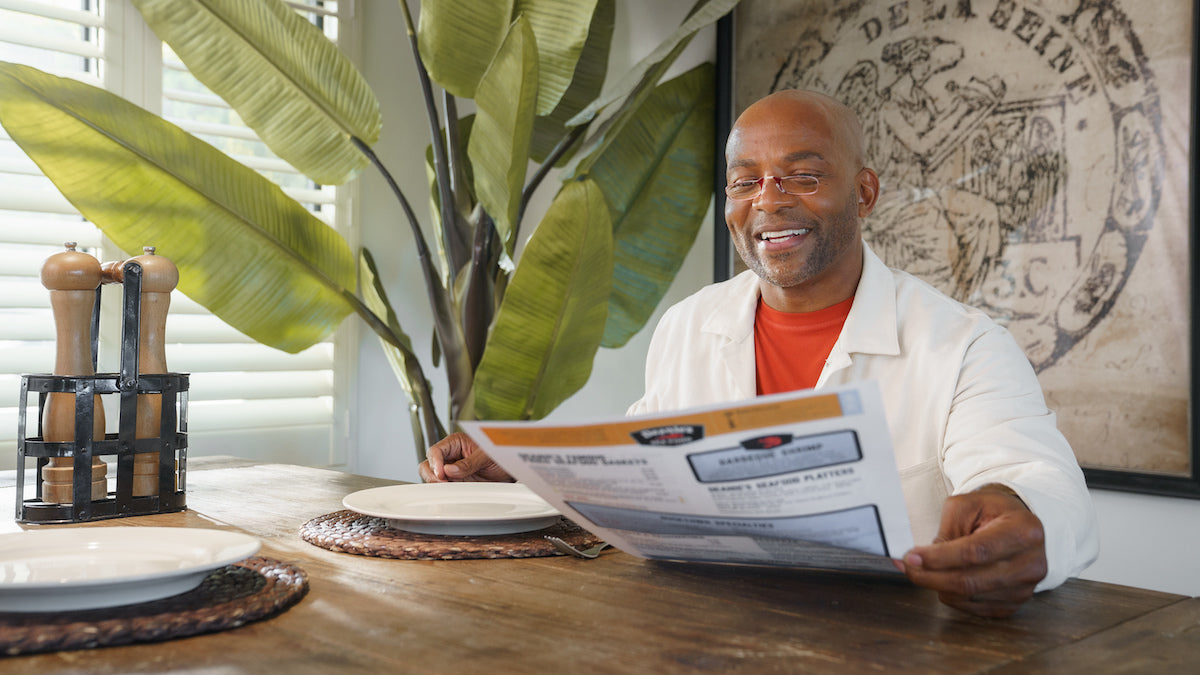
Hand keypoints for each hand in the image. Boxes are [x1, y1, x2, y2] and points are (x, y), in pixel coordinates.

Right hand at [418, 432, 512, 482]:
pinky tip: (451, 492)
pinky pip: (442, 487)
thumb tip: (449, 470)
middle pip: (428, 463)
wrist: (510, 470)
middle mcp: (451, 455)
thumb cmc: (500, 456)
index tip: (442, 474)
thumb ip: (468, 463)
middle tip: (443, 483)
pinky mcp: (455, 482)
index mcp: (456, 442)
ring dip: (436, 483)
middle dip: (432, 474)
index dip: (435, 462)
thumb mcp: (486, 457)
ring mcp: (451, 470)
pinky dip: (443, 491)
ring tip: (449, 487)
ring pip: (432, 476)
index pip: (436, 450)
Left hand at [895, 484, 1047, 617]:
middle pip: (971, 581)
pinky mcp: (1015, 603)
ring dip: (938, 586)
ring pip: (970, 597)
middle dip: (931, 576)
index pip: (976, 551)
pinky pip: (975, 608)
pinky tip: (943, 579)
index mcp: (1023, 531)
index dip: (940, 558)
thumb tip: (918, 560)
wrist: (1016, 524)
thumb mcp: (967, 506)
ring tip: (924, 569)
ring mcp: (1026, 587)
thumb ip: (946, 531)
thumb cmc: (990, 511)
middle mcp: (1031, 563)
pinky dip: (952, 596)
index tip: (912, 557)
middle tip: (908, 566)